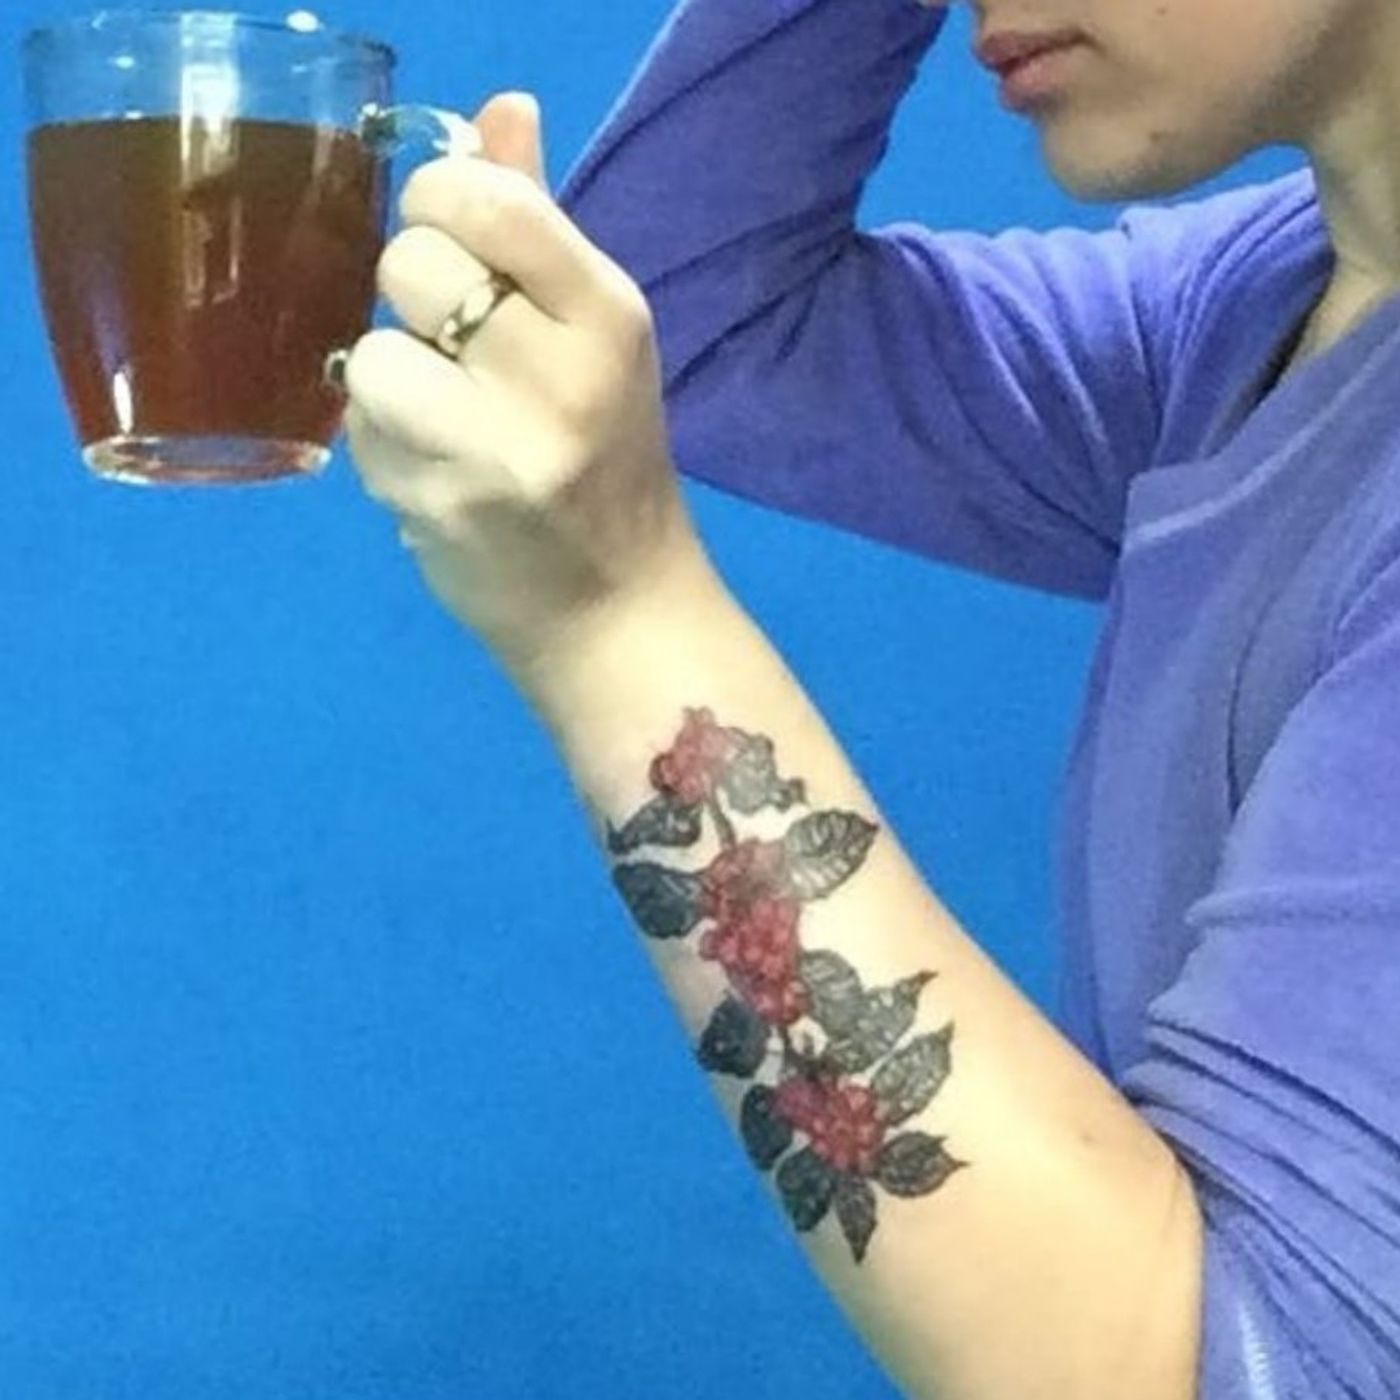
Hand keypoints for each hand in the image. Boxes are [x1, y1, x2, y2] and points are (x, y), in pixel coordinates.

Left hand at [341, 93, 708, 684]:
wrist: (618, 611)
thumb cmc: (608, 461)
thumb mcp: (596, 338)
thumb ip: (539, 223)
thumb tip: (497, 111)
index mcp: (609, 315)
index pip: (485, 199)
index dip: (438, 205)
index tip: (450, 242)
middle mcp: (559, 373)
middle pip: (409, 261)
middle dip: (413, 296)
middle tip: (453, 347)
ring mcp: (495, 447)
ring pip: (370, 352)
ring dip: (391, 382)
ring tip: (443, 424)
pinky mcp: (438, 508)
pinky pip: (360, 434)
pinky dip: (384, 447)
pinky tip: (436, 476)